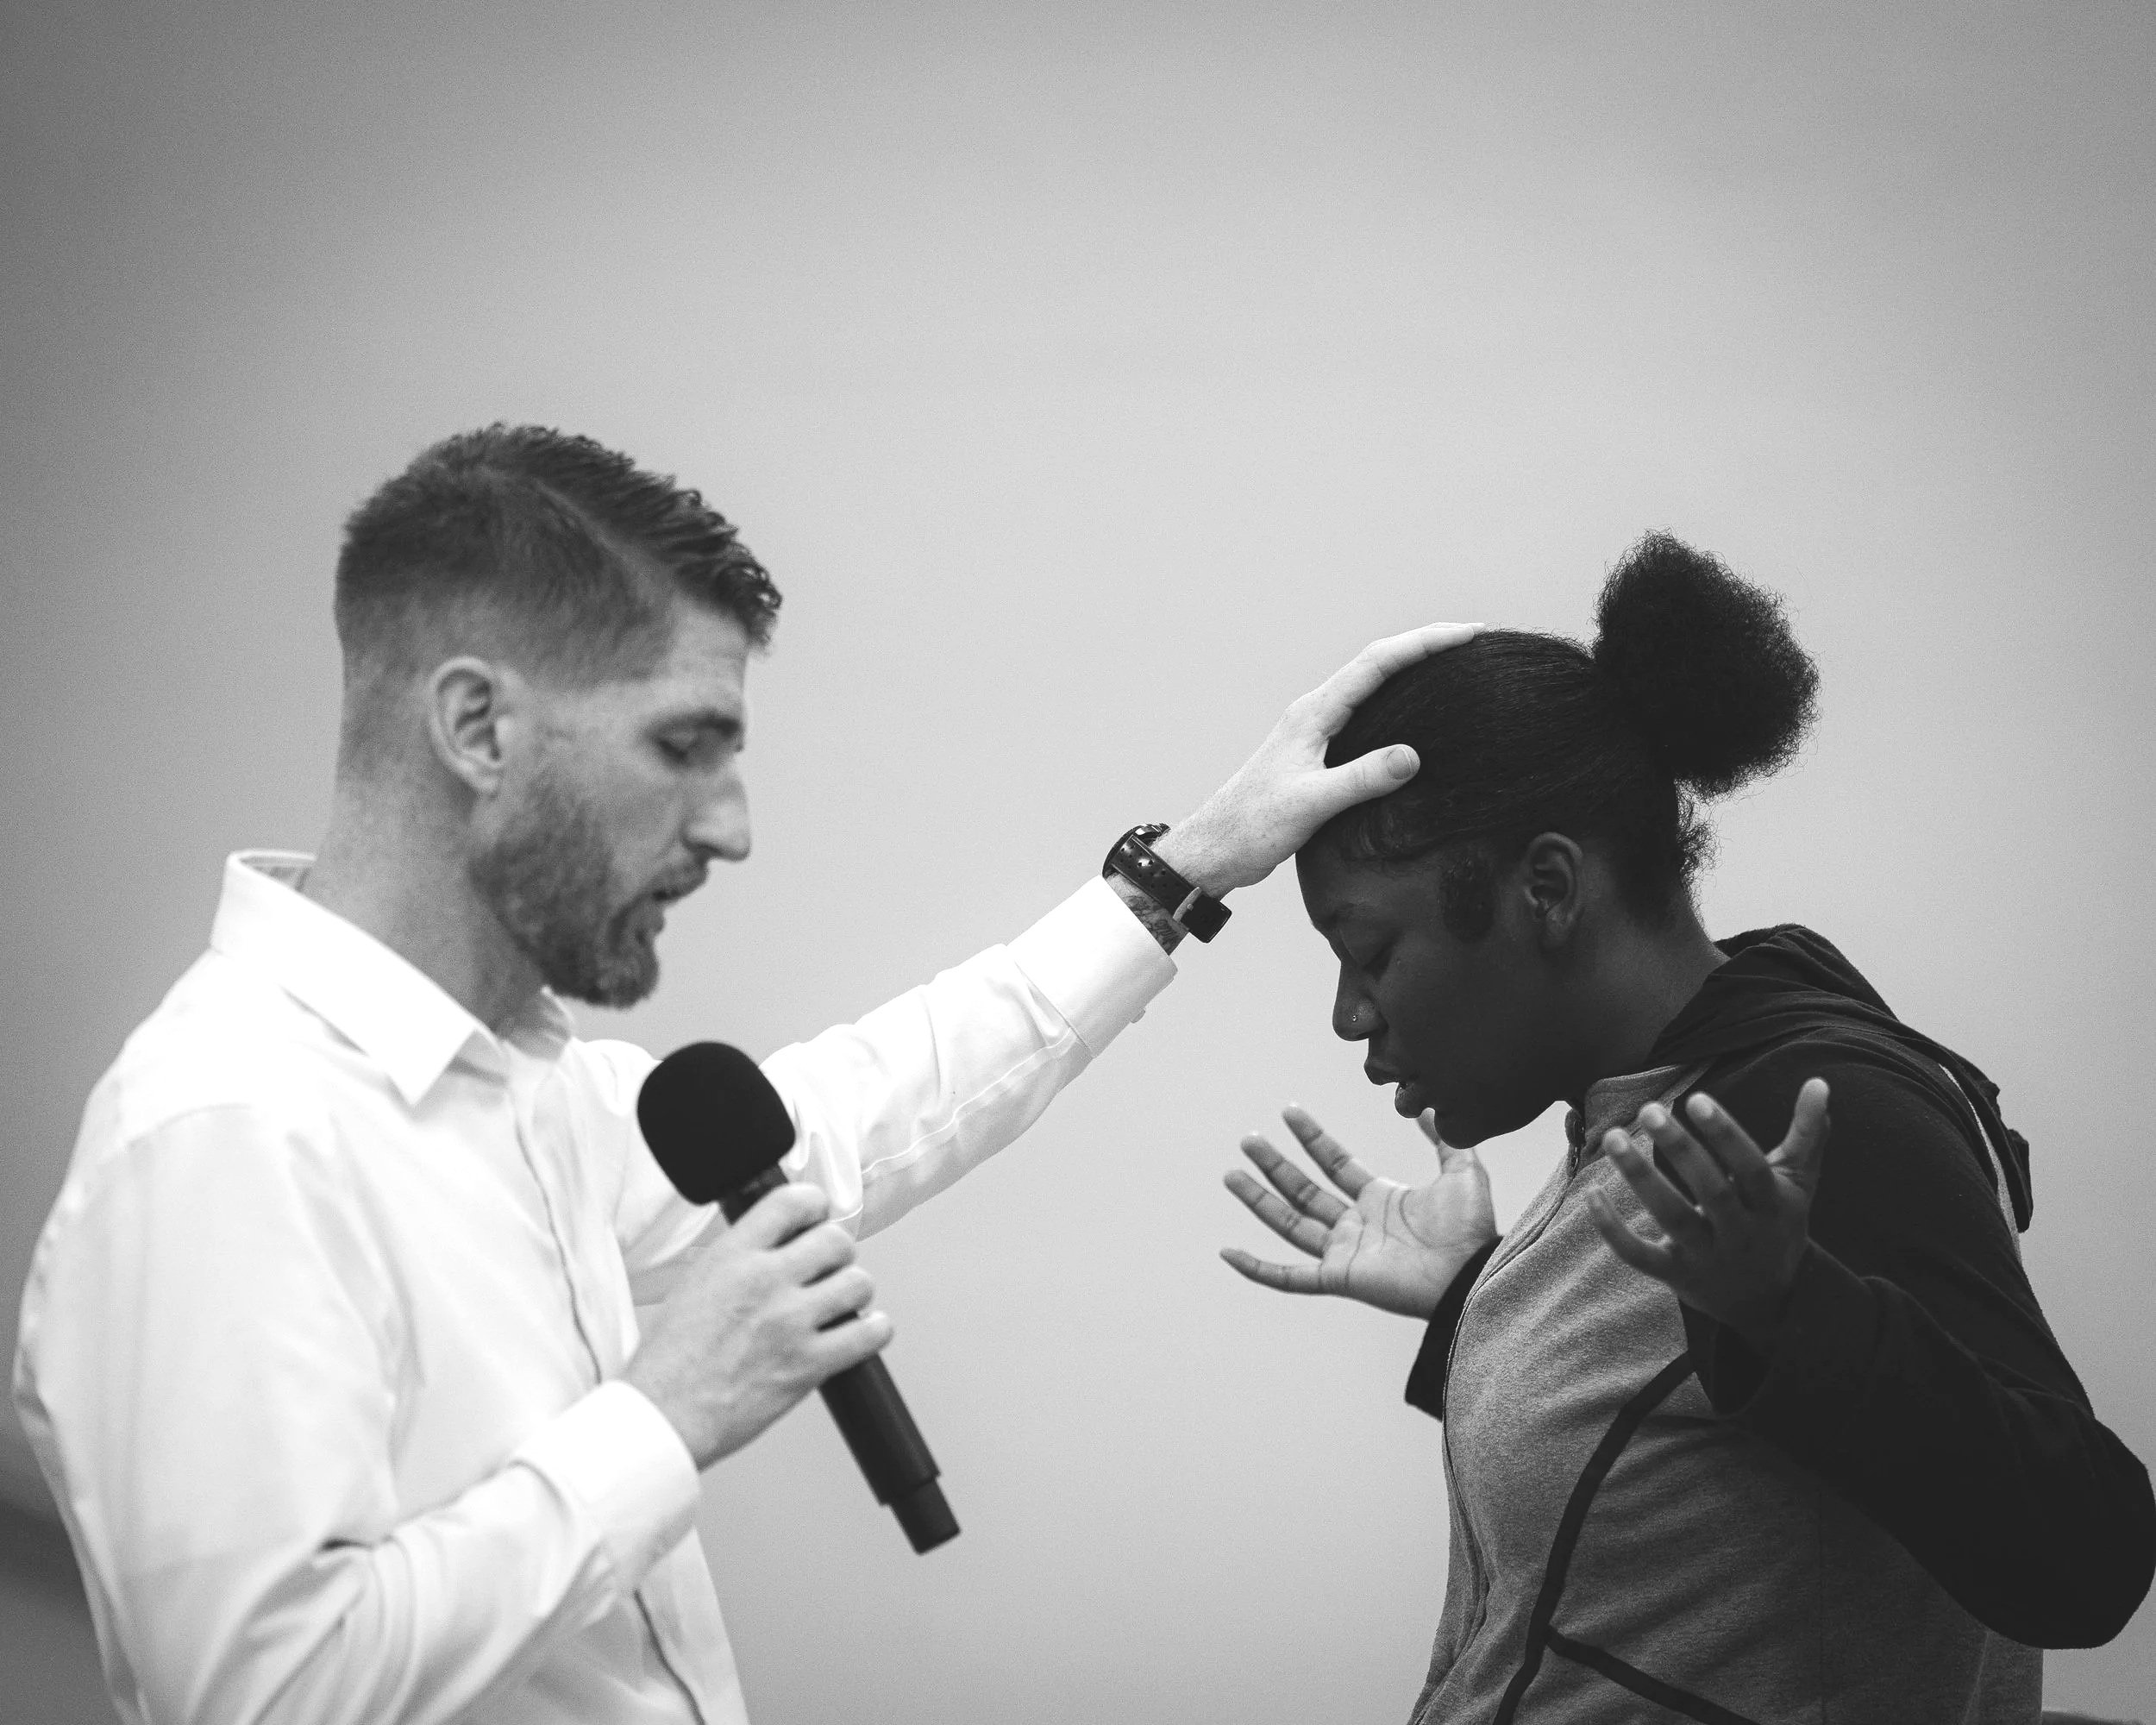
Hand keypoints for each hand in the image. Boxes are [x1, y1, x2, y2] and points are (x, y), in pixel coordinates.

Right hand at [624, 1183, 891, 1470]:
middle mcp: (765, 1280)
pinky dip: (875, 1330)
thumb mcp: (696, 1282)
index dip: (815, 1206)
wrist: (664, 1414)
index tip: (817, 1217)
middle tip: (829, 1268)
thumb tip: (779, 1243)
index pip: (793, 1202)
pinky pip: (869, 1334)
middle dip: (838, 1253)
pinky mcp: (808, 1364)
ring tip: (841, 1302)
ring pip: (858, 1283)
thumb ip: (740, 1258)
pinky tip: (865, 1330)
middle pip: (836, 1240)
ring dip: (854, 1291)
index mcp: (732, 1255)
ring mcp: (790, 1322)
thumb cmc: (671, 1358)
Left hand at [1155, 623, 1478, 895]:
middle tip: (1473, 639)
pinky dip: (1396, 703)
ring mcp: (1316, 731)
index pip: (1376, 664)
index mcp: (1313, 714)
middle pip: (1377, 664)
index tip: (1467, 635)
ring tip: (1453, 664)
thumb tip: (1412, 756)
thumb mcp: (1311, 804)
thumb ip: (1360, 780)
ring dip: (1411, 669)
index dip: (1423, 643)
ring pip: (1371, 686)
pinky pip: (1365, 715)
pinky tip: (1415, 717)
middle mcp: (1315, 713)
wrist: (1217, 848)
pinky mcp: (1318, 754)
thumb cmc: (1254, 825)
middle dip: (1424, 645)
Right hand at [1221, 1105, 1496, 1317]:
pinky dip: (1257, 1268)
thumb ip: (1444, 1138)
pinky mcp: (1339, 1279)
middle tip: (1249, 1139)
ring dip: (1259, 1200)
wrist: (1472, 1273)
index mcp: (1379, 1200)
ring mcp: (1344, 1253)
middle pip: (1304, 1190)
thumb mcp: (1462, 1172)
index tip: (1289, 1111)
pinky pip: (1289, 1277)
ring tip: (1232, 1174)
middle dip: (1275, 1165)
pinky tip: (1228, 1252)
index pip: (1335, 1164)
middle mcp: (1356, 1225)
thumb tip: (1426, 1107)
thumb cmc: (1471, 1230)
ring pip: (1290, 1224)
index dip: (1312, 1138)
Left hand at [1586, 1080, 1831, 1350]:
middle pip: (1711, 1191)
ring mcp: (1707, 1257)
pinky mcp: (1676, 1276)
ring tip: (1613, 1137)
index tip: (1696, 1099)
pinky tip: (1590, 1194)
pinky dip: (1612, 1230)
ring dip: (1641, 1178)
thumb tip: (1820, 1082)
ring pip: (1672, 1218)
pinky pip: (1640, 1255)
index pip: (1751, 1169)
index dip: (1725, 1135)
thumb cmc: (1777, 1224)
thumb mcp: (1798, 1183)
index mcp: (1771, 1205)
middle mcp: (1741, 1233)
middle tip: (1650, 1109)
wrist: (1770, 1301)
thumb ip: (1807, 1134)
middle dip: (1680, 1149)